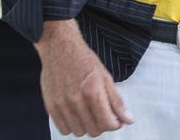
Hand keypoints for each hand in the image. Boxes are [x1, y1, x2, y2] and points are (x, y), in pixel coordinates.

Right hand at [36, 20, 133, 135]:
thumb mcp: (106, 77)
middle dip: (102, 125)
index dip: (115, 124)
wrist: (60, 48)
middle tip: (103, 115)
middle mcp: (76, 101)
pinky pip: (64, 129)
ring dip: (87, 126)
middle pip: (94, 130)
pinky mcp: (51, 106)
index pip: (107, 124)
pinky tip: (77, 115)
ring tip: (89, 114)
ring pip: (79, 132)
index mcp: (93, 93)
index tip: (116, 120)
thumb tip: (128, 120)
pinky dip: (72, 126)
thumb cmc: (84, 60)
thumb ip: (117, 101)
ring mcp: (62, 105)